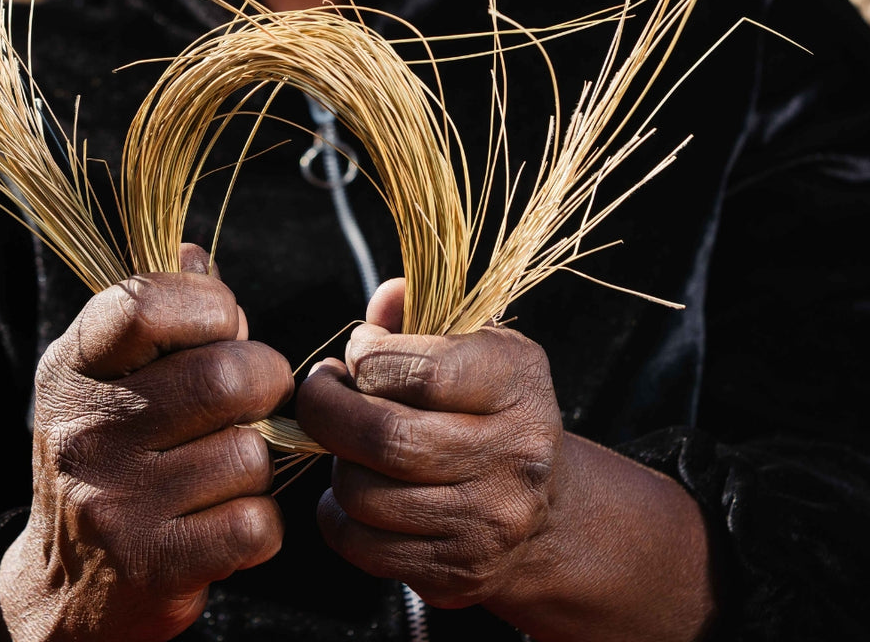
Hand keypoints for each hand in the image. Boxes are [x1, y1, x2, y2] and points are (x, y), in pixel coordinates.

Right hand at [0, 246, 292, 641]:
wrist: (65, 587)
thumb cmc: (111, 455)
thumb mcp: (110, 377)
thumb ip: (158, 315)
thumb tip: (197, 254)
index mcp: (74, 367)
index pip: (144, 303)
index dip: (210, 304)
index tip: (222, 326)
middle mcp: (87, 429)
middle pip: (225, 377)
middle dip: (264, 381)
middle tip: (254, 398)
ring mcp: (117, 501)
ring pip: (249, 452)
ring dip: (257, 461)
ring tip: (223, 468)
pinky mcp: (153, 565)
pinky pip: (256, 523)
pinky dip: (259, 524)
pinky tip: (223, 521)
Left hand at [296, 278, 563, 610]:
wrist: (546, 514)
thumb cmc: (490, 409)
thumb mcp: (475, 346)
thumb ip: (423, 313)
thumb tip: (387, 298)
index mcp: (518, 383)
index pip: (424, 370)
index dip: (367, 357)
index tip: (358, 353)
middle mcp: (513, 454)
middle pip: (385, 437)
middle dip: (328, 408)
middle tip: (323, 391)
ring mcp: (487, 521)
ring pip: (364, 493)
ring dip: (335, 461)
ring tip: (346, 441)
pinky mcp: (456, 572)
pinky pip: (361, 543)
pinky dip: (337, 513)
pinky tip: (354, 488)